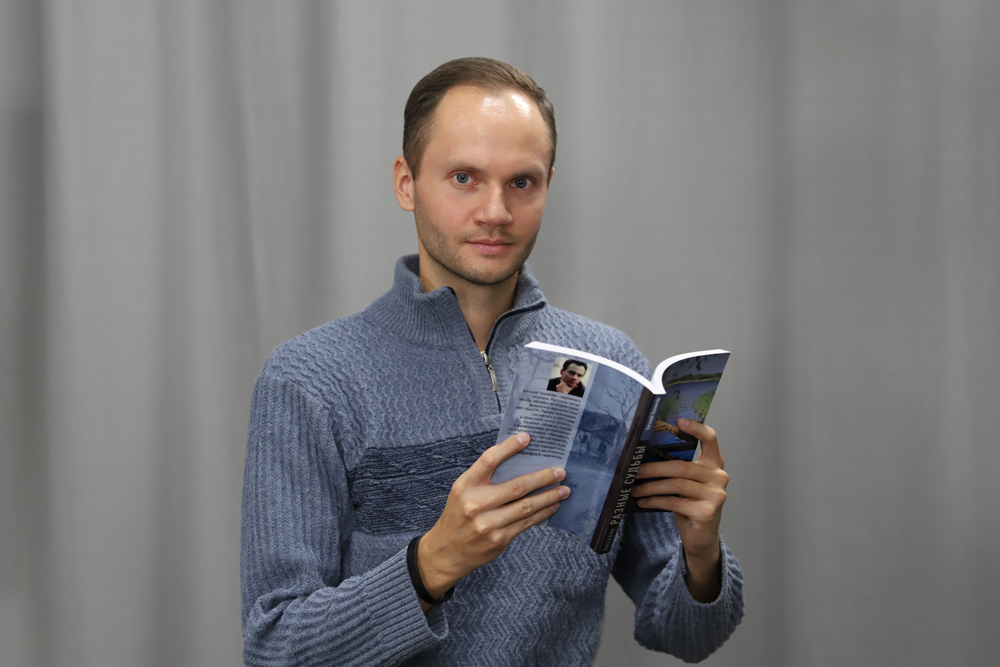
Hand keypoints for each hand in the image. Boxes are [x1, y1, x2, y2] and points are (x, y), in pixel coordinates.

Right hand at [416, 433, 569, 608]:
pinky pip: (526, 523)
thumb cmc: (457, 516)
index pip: (489, 460)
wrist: (446, 552)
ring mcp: (488, 524)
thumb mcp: (462, 492)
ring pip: (526, 506)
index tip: (527, 438)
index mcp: (465, 486)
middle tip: (560, 471)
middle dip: (543, 478)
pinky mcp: (499, 539)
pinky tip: (552, 506)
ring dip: (549, 496)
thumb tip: (519, 463)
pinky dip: (542, 513)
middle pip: (517, 486)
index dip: (508, 447)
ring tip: (564, 489)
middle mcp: (476, 504)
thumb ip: (484, 479)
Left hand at [631, 418, 727, 601]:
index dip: (696, 428)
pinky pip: (674, 502)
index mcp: (714, 464)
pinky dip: (655, 501)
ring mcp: (716, 495)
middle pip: (681, 466)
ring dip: (651, 487)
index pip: (710, 439)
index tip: (679, 420)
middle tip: (635, 471)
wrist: (701, 537)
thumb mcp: (687, 484)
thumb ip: (679, 469)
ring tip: (635, 489)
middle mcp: (719, 477)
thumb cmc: (691, 505)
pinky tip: (644, 502)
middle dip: (654, 469)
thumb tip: (645, 458)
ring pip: (676, 484)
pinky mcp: (707, 512)